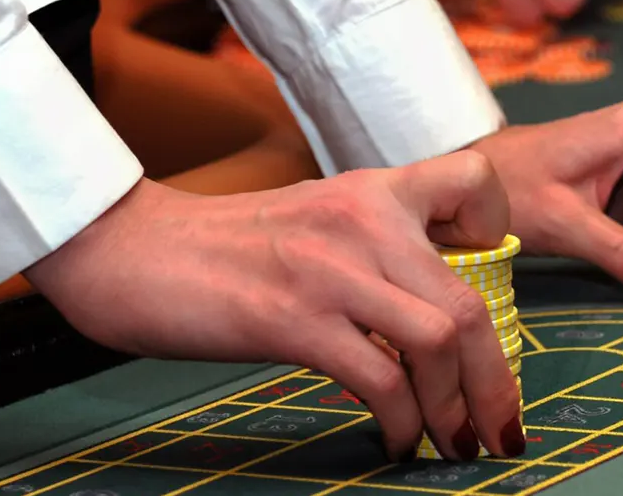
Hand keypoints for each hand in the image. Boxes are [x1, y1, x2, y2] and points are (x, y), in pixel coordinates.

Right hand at [24, 152, 527, 462]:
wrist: (123, 248)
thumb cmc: (221, 249)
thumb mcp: (315, 224)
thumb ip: (375, 248)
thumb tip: (434, 313)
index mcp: (372, 189)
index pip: (473, 180)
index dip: (498, 232)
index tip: (488, 291)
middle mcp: (362, 218)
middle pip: (471, 301)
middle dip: (497, 379)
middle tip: (499, 425)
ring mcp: (328, 268)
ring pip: (440, 339)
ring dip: (457, 407)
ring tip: (453, 442)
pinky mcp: (289, 317)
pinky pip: (380, 378)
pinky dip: (403, 421)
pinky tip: (395, 439)